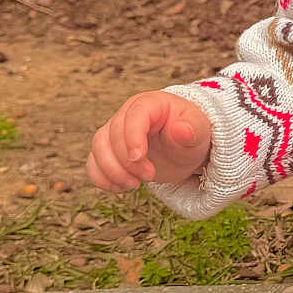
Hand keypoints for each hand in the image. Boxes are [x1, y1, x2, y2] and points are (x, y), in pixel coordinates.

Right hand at [87, 91, 211, 191]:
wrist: (184, 147)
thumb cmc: (191, 134)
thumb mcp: (198, 132)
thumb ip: (191, 130)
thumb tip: (182, 129)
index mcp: (149, 104)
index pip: (133, 116)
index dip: (132, 137)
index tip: (139, 158)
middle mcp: (126, 115)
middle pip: (112, 135)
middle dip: (127, 161)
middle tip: (149, 176)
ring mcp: (114, 133)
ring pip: (98, 148)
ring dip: (112, 171)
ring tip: (134, 185)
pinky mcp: (109, 152)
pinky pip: (93, 164)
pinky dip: (102, 179)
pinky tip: (121, 188)